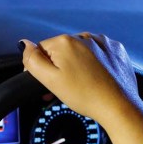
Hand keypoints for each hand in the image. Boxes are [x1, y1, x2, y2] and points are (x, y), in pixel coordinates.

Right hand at [20, 33, 141, 130]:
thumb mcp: (50, 81)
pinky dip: (94, 66)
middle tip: (65, 90)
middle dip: (60, 69)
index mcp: (65, 41)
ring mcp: (102, 42)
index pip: (42, 50)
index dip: (42, 69)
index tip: (48, 85)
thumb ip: (32, 60)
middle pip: (62, 51)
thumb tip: (24, 44)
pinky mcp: (115, 50)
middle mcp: (84, 36)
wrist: (118, 106)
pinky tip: (95, 80)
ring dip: (77, 66)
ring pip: (80, 53)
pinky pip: (98, 55)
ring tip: (82, 87)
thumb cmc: (86, 96)